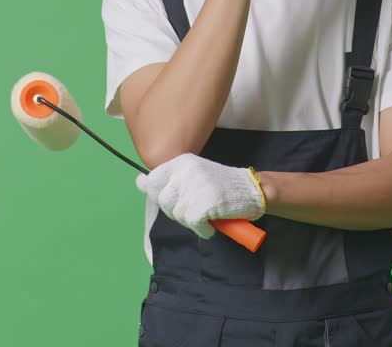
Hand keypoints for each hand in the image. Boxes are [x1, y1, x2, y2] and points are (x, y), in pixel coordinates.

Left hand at [135, 153, 265, 238]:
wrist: (252, 190)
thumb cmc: (223, 186)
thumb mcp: (192, 175)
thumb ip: (168, 180)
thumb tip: (139, 182)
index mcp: (181, 162)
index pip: (153, 180)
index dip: (159, 195)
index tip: (174, 198)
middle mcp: (185, 171)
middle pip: (163, 201)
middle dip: (177, 211)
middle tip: (196, 208)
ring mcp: (195, 186)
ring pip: (178, 215)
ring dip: (191, 221)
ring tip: (207, 214)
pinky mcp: (204, 203)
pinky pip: (193, 224)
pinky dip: (203, 229)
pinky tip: (213, 224)